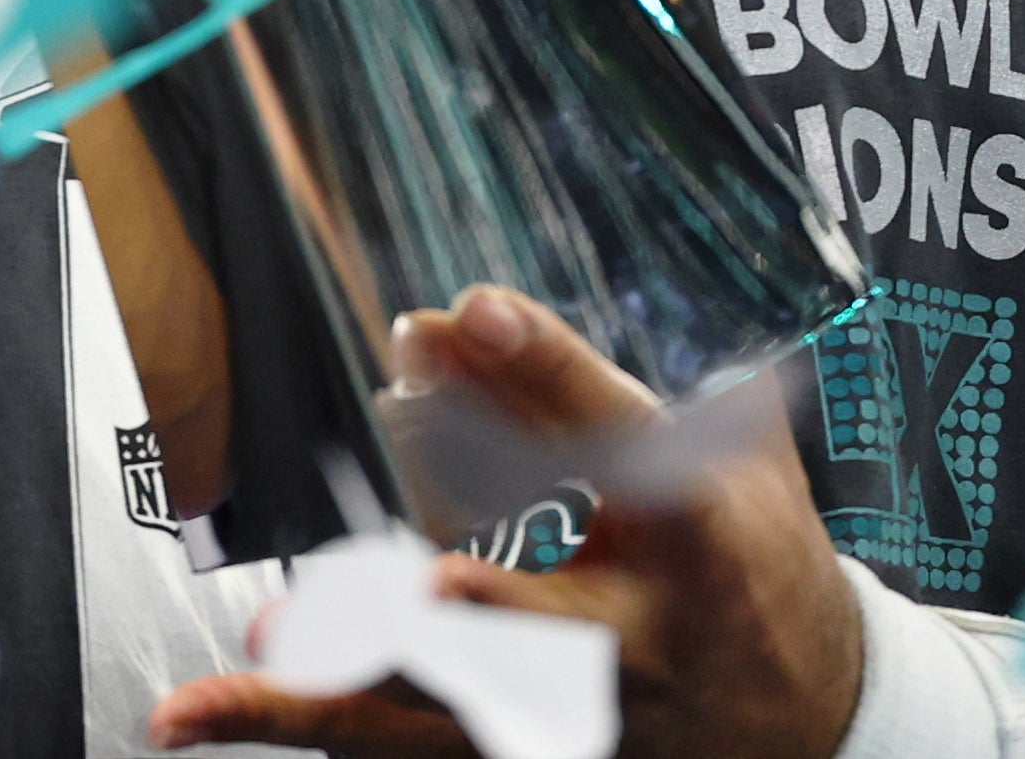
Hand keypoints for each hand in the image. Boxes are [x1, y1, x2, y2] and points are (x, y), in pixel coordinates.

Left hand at [151, 287, 866, 758]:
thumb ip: (586, 390)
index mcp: (704, 540)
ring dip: (344, 688)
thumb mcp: (721, 458)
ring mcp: (587, 718)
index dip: (545, 370)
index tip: (469, 311)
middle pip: (548, 620)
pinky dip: (307, 717)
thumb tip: (465, 316)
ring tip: (259, 650)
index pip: (620, 444)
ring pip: (451, 711)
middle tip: (418, 585)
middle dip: (478, 607)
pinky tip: (205, 707)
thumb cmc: (758, 560)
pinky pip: (402, 746)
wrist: (820, 720)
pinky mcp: (535, 758)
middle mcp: (644, 641)